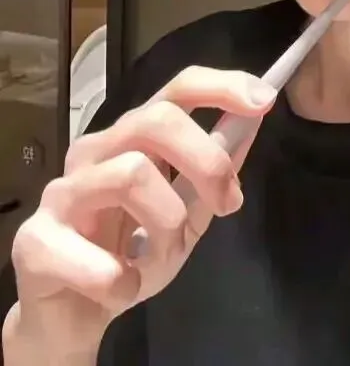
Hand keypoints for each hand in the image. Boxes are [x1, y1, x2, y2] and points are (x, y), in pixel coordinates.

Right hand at [2, 66, 275, 361]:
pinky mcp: (35, 240)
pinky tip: (123, 287)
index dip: (221, 86)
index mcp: (132, 138)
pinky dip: (123, 280)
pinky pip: (96, 256)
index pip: (176, 88)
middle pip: (157, 119)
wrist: (71, 313)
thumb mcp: (189, 211)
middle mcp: (96, 151)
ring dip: (166, 224)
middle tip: (228, 205)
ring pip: (132, 173)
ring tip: (159, 257)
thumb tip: (255, 117)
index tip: (264, 98)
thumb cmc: (131, 253)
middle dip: (207, 161)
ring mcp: (63, 191)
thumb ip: (218, 167)